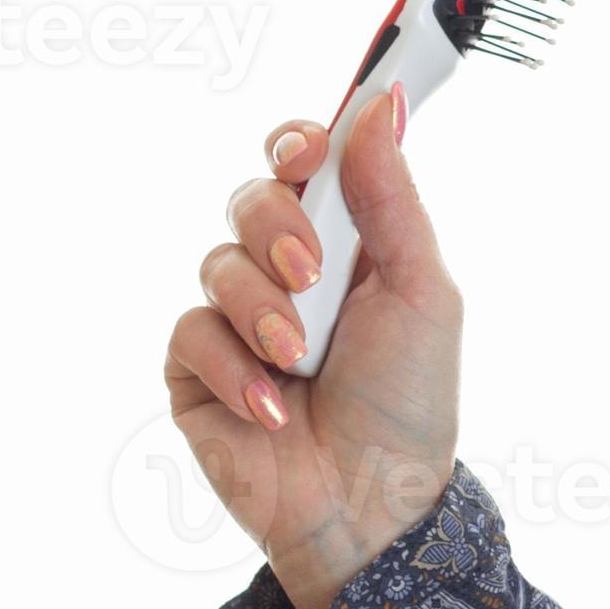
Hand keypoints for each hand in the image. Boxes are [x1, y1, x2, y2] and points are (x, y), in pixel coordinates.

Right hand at [162, 83, 464, 608]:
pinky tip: (272, 405)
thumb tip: (381, 103)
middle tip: (312, 273)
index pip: (307, 164)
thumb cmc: (408, 401)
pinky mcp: (197, 371)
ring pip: (217, 263)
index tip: (310, 148)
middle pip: (253, 198)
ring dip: (262, 309)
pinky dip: (234, 365)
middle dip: (277, 227)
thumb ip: (392, 199)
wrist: (372, 505)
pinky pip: (190, 332)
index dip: (300, 143)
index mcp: (350, 244)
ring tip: (298, 358)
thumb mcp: (420, 291)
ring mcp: (238, 320)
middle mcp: (289, 272)